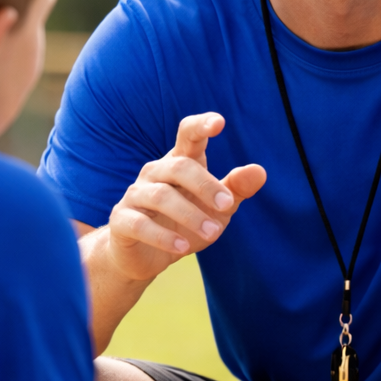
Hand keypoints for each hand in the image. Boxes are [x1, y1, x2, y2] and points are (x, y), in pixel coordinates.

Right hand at [106, 113, 265, 282]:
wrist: (146, 257)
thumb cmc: (185, 224)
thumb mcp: (217, 208)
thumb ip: (235, 189)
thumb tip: (259, 171)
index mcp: (179, 163)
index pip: (187, 135)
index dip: (201, 125)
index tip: (219, 122)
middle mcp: (155, 172)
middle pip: (179, 167)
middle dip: (206, 186)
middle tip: (227, 206)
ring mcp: (135, 195)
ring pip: (161, 196)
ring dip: (190, 215)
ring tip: (212, 233)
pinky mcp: (121, 220)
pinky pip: (140, 224)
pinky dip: (163, 236)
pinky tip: (183, 247)